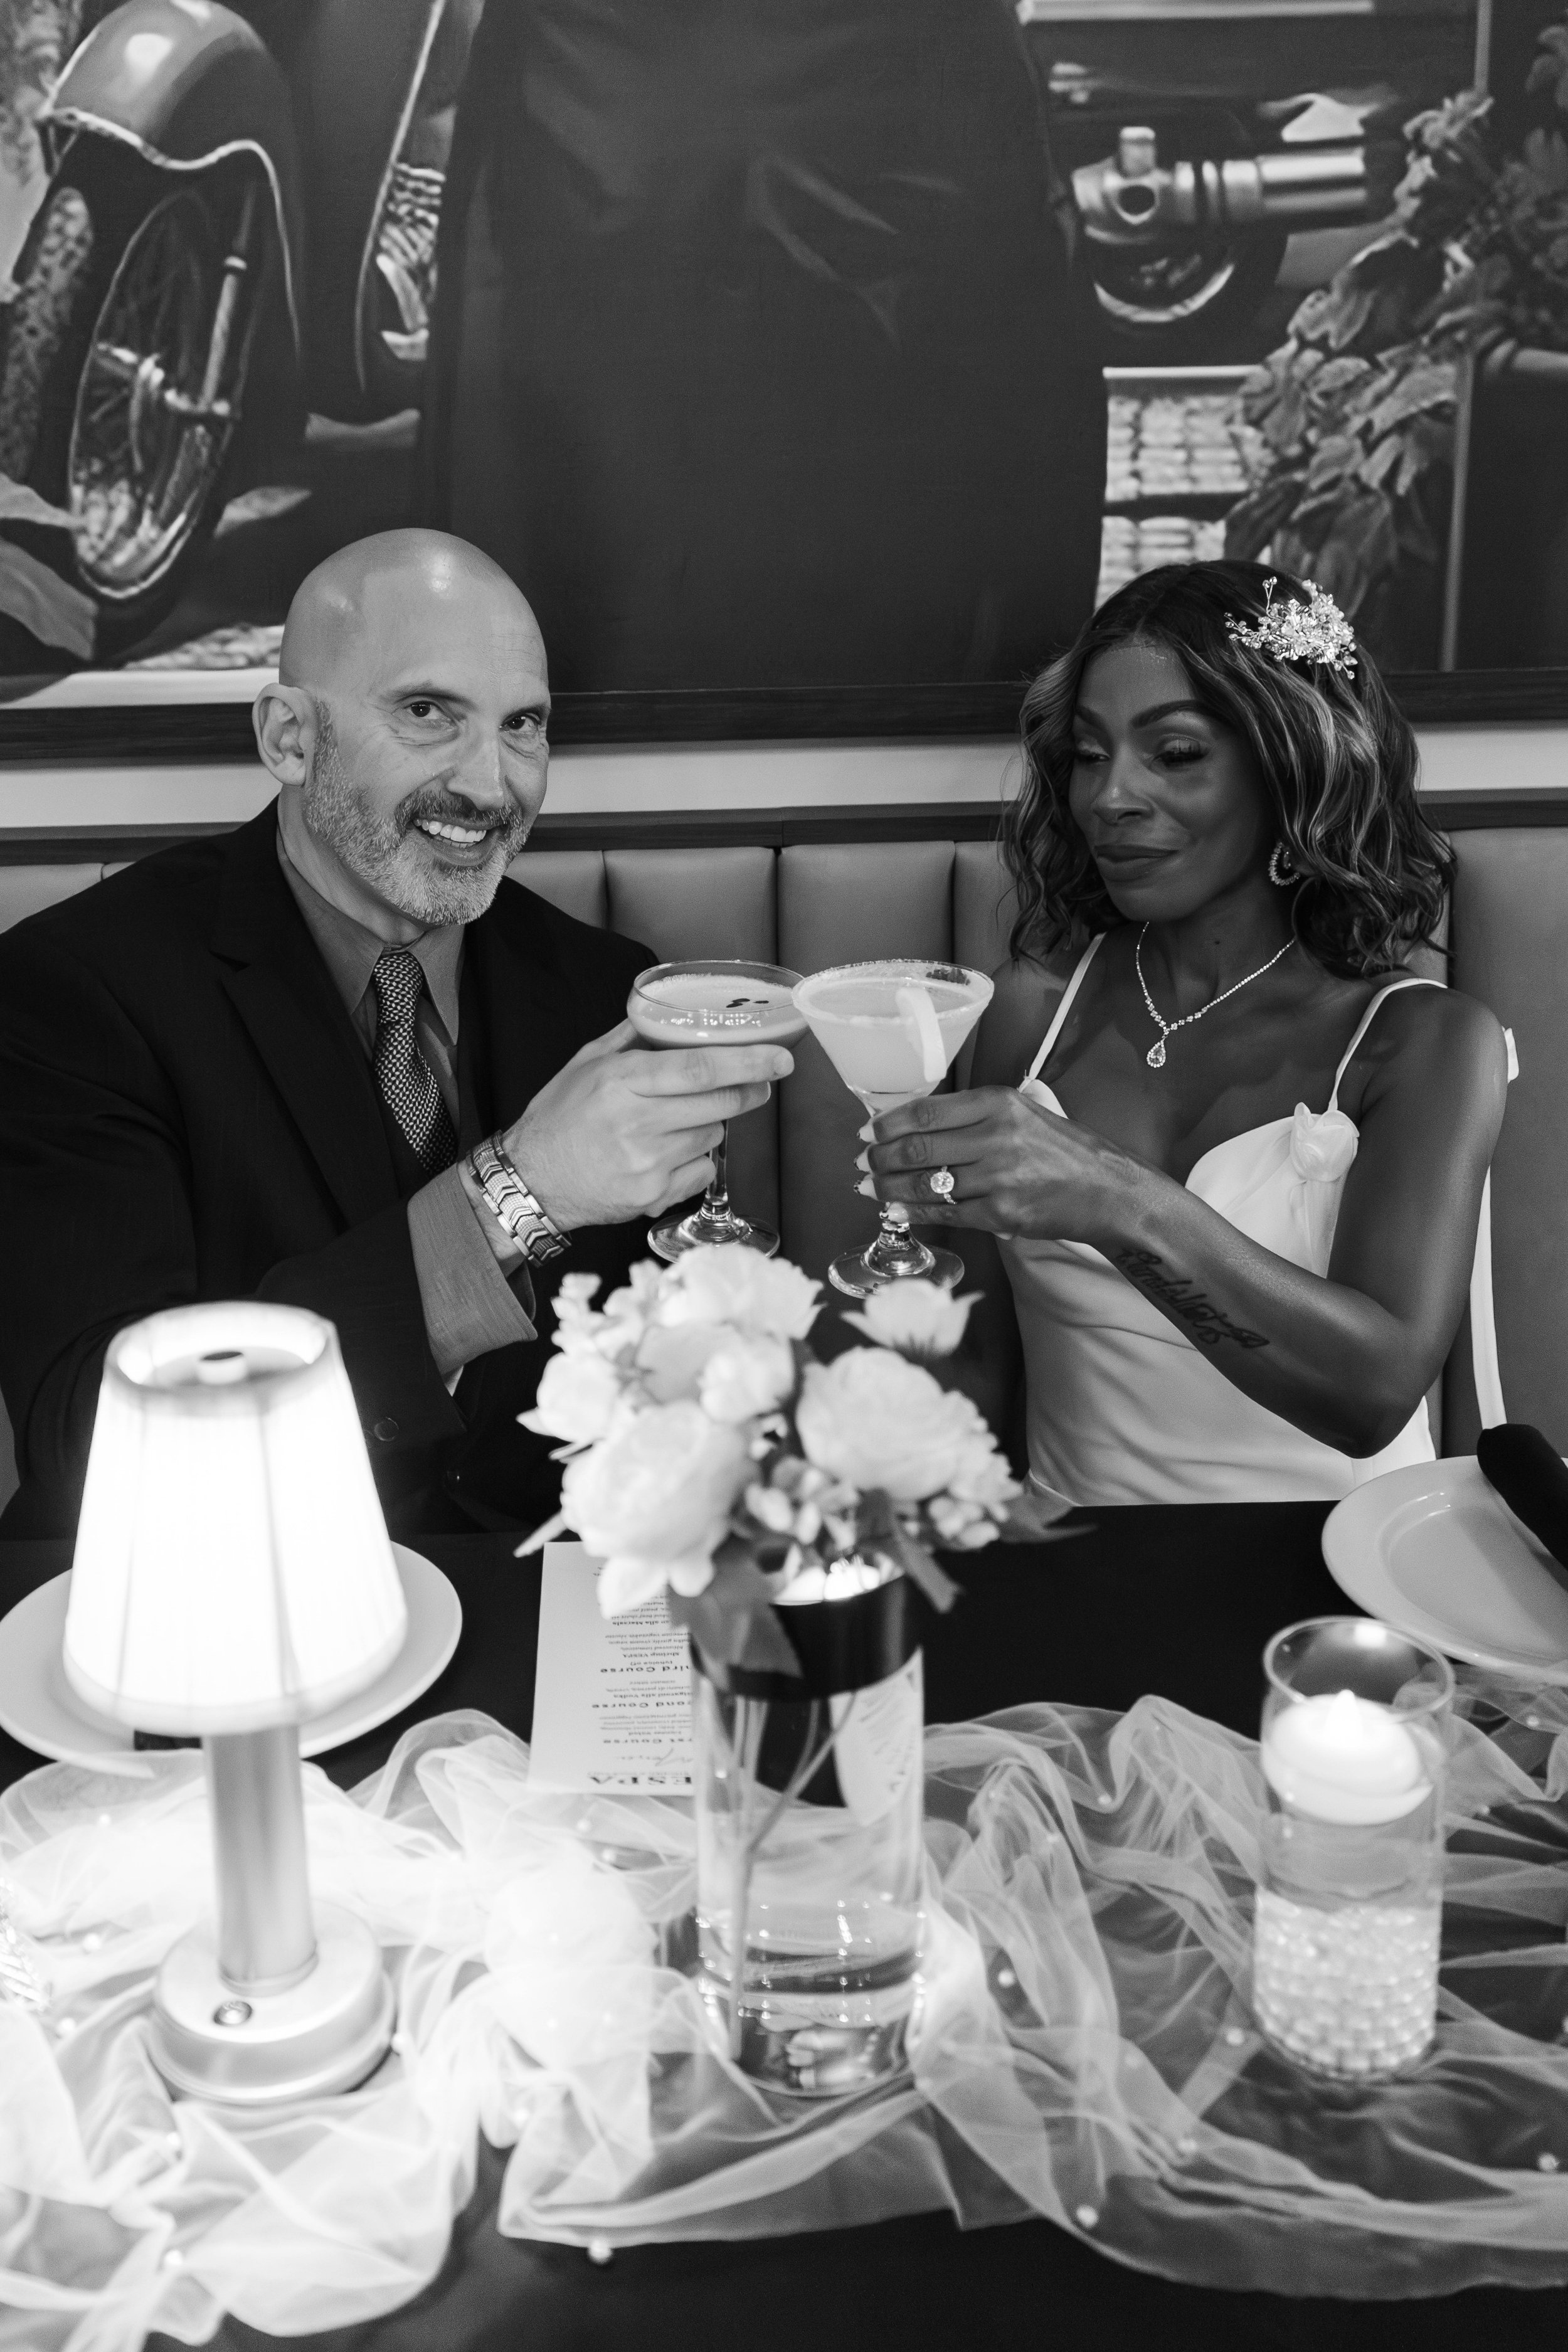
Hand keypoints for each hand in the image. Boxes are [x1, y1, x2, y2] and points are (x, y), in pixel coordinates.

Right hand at [502, 1019, 793, 1230]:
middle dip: (749, 1090)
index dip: (747, 1062)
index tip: (779, 1059)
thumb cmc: (558, 1118)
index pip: (699, 1068)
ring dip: (712, 1124)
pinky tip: (668, 1154)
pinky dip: (697, 1161)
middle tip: (760, 1082)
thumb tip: (670, 1014)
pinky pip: (702, 1172)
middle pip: (718, 1103)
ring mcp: (647, 1164)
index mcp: (620, 1082)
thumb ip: (631, 1037)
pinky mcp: (653, 1196)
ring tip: (681, 1120)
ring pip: (714, 1137)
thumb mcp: (586, 1064)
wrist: (532, 1180)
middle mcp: (635, 1123)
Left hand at [860, 1086, 1140, 1243]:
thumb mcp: (1026, 1112)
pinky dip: (914, 1214)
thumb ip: (977, 1113)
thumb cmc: (1065, 1151)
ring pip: (925, 1184)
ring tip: (873, 1190)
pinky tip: (897, 1212)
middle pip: (916, 1148)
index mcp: (998, 1103)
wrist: (1109, 1190)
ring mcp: (999, 1177)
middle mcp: (996, 1136)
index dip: (887, 1123)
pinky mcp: (1002, 1214)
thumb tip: (919, 1121)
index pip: (925, 1111)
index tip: (867, 1132)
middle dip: (880, 1159)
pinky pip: (945, 1213)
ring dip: (889, 1190)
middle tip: (865, 1164)